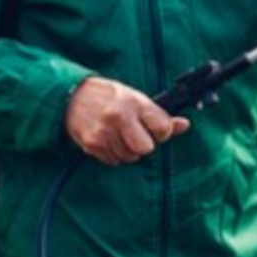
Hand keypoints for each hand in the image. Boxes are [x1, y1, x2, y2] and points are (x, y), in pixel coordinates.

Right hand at [64, 76, 190, 165]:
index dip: (162, 132)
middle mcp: (119, 117)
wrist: (72, 96)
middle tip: (136, 133)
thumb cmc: (110, 97)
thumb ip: (160, 115)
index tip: (154, 127)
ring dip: (128, 150)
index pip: (163, 128)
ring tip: (119, 134)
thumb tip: (185, 125)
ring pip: (130, 157)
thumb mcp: (136, 98)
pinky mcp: (92, 144)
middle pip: (146, 148)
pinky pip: (114, 161)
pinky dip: (114, 153)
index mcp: (134, 103)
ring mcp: (104, 132)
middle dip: (144, 144)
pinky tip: (108, 139)